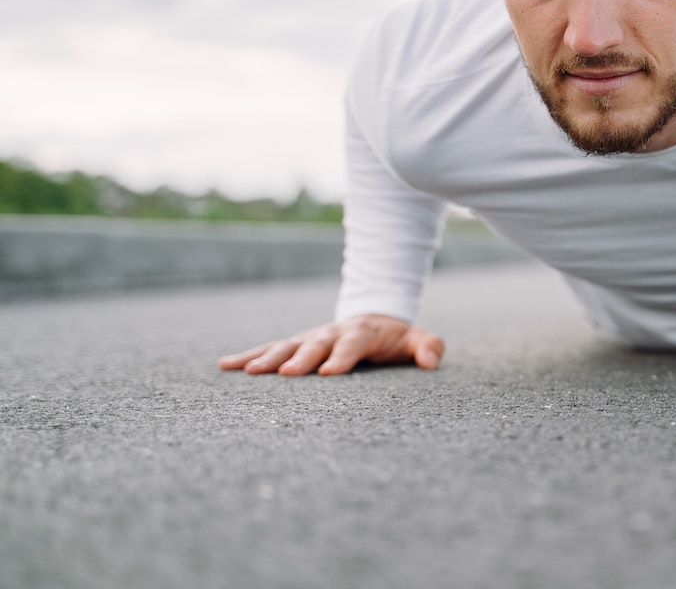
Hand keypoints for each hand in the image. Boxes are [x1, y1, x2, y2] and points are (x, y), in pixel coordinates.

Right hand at [217, 314, 444, 375]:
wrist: (375, 320)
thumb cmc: (397, 339)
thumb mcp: (418, 340)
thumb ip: (428, 347)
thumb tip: (431, 362)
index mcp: (362, 332)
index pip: (353, 344)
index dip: (342, 357)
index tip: (329, 374)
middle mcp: (332, 333)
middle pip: (315, 344)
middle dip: (300, 358)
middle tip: (284, 373)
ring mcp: (311, 337)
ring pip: (287, 345)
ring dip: (268, 357)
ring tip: (248, 372)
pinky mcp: (296, 345)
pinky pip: (269, 349)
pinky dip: (248, 356)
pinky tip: (225, 366)